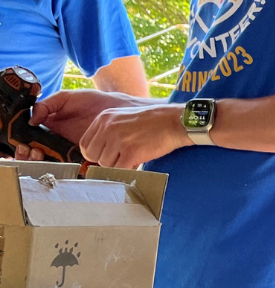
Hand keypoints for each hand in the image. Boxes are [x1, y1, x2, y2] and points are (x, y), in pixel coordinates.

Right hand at [12, 89, 138, 160]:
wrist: (121, 109)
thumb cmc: (95, 101)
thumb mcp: (67, 98)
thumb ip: (48, 105)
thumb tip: (31, 120)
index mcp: (52, 127)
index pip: (34, 140)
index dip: (27, 145)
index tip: (25, 146)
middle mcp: (60, 140)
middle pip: (41, 153)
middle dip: (33, 154)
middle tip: (33, 152)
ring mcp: (73, 149)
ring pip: (55, 160)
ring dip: (47, 160)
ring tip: (44, 155)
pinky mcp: (88, 155)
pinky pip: (75, 164)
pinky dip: (68, 165)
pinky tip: (63, 161)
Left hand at [76, 103, 190, 167]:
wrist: (176, 121)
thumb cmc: (154, 121)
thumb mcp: (124, 118)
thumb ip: (108, 131)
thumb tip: (98, 154)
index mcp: (104, 118)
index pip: (85, 144)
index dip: (96, 153)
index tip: (109, 155)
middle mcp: (108, 127)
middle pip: (93, 156)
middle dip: (106, 160)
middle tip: (122, 158)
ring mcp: (118, 139)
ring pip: (106, 165)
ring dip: (119, 166)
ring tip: (134, 157)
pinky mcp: (131, 152)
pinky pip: (120, 170)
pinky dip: (128, 169)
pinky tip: (138, 162)